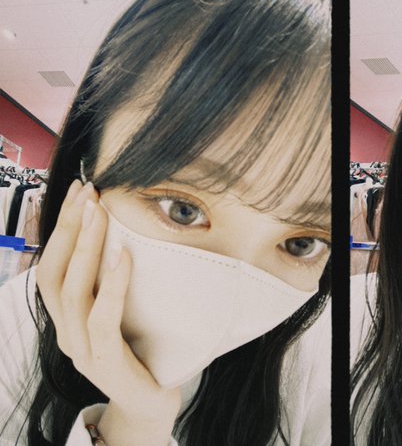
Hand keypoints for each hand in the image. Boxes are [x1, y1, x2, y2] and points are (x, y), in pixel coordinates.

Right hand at [36, 180, 180, 444]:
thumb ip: (115, 283)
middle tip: (87, 192)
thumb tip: (130, 232)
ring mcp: (82, 351)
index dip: (63, 228)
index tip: (80, 192)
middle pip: (55, 273)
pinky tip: (123, 255)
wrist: (152, 405)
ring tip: (100, 213)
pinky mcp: (105, 364)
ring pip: (73, 292)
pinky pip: (103, 318)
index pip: (54, 266)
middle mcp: (66, 334)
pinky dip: (112, 284)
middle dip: (70, 229)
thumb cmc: (142, 353)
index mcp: (67, 319)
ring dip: (86, 248)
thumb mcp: (123, 313)